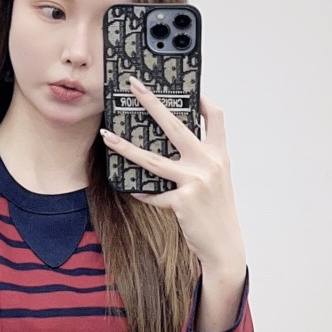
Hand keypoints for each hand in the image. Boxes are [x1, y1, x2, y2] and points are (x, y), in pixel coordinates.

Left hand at [101, 80, 246, 284]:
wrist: (224, 245)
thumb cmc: (215, 212)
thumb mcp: (216, 181)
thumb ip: (200, 160)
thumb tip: (170, 146)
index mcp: (220, 155)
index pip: (216, 116)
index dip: (202, 99)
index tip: (186, 89)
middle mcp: (209, 163)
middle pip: (175, 125)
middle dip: (152, 102)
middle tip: (134, 86)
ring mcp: (196, 180)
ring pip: (152, 159)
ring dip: (125, 147)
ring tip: (107, 136)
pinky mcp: (182, 200)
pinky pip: (152, 192)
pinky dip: (141, 191)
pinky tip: (133, 190)